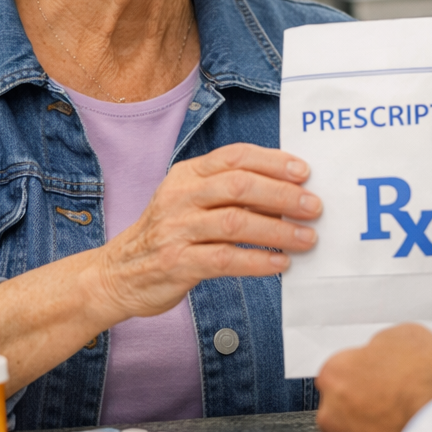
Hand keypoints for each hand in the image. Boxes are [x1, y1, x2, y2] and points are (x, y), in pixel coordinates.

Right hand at [0, 143, 316, 393]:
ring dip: (278, 230)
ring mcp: (176, 230)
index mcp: (186, 174)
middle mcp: (180, 197)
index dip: (273, 161)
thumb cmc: (166, 236)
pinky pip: (226, 259)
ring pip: (236, 222)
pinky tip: (280, 264)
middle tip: (314, 207)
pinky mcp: (177, 263)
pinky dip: (258, 261)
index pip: (235, 156)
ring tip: (307, 238)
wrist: (116, 275)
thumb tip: (288, 191)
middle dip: (283, 194)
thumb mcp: (188, 202)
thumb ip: (227, 193)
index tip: (305, 172)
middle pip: (239, 185)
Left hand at [316, 324, 431, 431]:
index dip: (371, 371)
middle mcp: (331, 415)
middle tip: (403, 402)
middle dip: (370, 405)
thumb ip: (384, 346)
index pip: (344, 369)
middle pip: (346, 406)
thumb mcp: (410, 336)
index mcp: (336, 374)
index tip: (391, 376)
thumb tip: (384, 353)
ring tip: (413, 427)